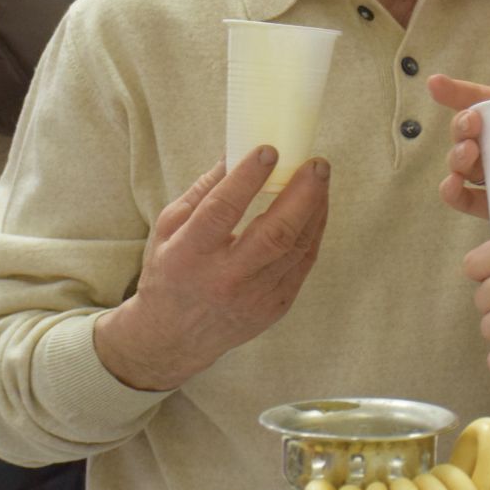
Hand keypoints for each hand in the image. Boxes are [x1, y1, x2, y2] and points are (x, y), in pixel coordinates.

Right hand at [95, 149, 330, 390]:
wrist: (173, 338)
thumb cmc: (170, 272)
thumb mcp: (168, 228)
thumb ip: (203, 191)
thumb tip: (236, 151)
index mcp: (189, 255)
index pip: (222, 210)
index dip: (247, 179)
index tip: (269, 150)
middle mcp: (224, 279)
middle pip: (274, 234)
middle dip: (302, 194)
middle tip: (317, 164)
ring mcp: (253, 297)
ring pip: (296, 248)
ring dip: (315, 209)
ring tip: (320, 178)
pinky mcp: (274, 307)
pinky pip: (303, 264)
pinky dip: (314, 232)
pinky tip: (316, 208)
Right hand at [429, 75, 489, 257]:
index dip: (463, 93)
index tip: (437, 85)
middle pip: (475, 134)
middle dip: (461, 127)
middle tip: (471, 129)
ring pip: (468, 167)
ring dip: (456, 160)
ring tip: (465, 159)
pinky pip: (475, 203)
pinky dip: (457, 196)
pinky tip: (454, 189)